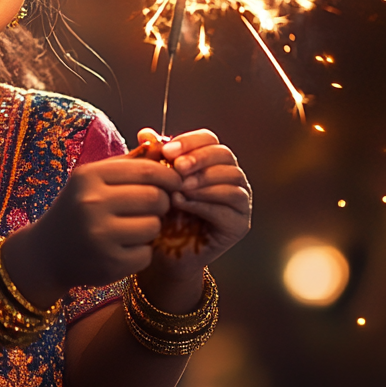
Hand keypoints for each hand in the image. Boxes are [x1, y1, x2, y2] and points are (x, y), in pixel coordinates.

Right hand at [2, 150, 182, 308]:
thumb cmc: (77, 210)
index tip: (174, 183)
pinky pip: (146, 254)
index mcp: (89, 177)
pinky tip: (122, 249)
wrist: (47, 253)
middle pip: (155, 198)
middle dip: (163, 203)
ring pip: (153, 226)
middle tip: (154, 207)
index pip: (146, 170)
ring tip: (132, 228)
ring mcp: (100, 235)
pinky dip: (140, 253)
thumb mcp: (93, 180)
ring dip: (151, 228)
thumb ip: (127, 164)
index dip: (169, 177)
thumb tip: (162, 147)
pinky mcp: (109, 263)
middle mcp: (91, 203)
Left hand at [150, 127, 251, 282]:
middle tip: (177, 168)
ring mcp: (239, 200)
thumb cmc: (159, 213)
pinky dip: (205, 203)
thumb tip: (145, 133)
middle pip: (224, 155)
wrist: (161, 253)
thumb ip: (152, 158)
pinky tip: (183, 203)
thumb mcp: (154, 183)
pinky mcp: (240, 224)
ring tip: (179, 188)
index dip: (190, 142)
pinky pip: (229, 207)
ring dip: (203, 180)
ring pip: (232, 178)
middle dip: (199, 159)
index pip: (209, 139)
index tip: (167, 150)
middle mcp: (230, 177)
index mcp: (211, 161)